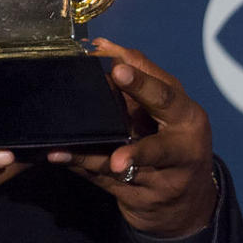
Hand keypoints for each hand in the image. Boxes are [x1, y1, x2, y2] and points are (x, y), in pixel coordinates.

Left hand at [47, 38, 217, 237]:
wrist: (186, 198)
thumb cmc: (171, 133)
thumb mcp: (164, 102)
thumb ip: (139, 71)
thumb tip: (103, 44)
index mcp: (186, 117)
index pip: (165, 98)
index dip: (141, 83)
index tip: (117, 69)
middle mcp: (180, 153)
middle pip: (157, 151)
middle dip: (136, 152)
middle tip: (116, 157)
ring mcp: (161, 181)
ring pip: (121, 170)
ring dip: (92, 161)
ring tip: (63, 151)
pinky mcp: (139, 198)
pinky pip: (102, 180)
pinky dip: (78, 165)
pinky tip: (56, 155)